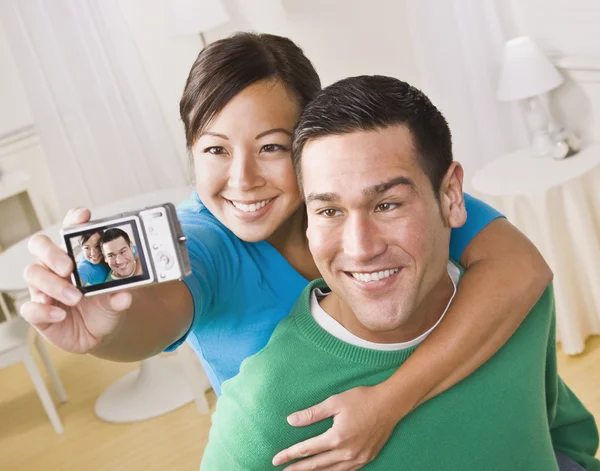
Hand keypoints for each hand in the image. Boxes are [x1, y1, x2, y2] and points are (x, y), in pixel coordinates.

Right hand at [20, 207, 131, 353]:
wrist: (97, 334)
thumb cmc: (102, 307)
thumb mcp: (115, 300)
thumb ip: (119, 296)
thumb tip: (125, 295)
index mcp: (75, 256)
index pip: (70, 230)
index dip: (74, 220)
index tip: (84, 215)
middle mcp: (55, 267)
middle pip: (40, 245)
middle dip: (52, 252)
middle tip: (68, 267)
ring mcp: (43, 287)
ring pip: (33, 274)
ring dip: (53, 285)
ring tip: (75, 297)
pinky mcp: (38, 310)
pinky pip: (30, 307)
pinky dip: (44, 310)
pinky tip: (60, 314)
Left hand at [272, 385, 403, 470]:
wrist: (390, 404)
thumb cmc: (362, 399)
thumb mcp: (334, 402)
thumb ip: (312, 414)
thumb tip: (291, 421)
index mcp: (336, 438)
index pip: (307, 450)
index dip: (290, 455)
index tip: (276, 459)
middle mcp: (346, 452)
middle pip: (316, 465)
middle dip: (297, 469)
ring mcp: (358, 458)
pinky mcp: (366, 458)